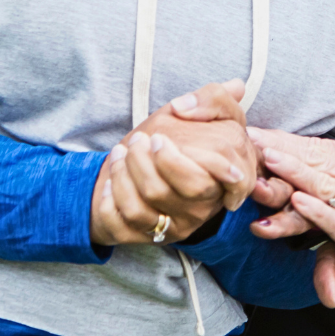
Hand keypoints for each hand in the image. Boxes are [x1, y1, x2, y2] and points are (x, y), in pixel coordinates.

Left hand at [89, 80, 257, 246]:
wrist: (158, 164)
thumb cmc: (188, 137)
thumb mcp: (211, 111)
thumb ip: (215, 99)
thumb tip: (189, 105)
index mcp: (225, 178)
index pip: (214, 181)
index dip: (180, 163)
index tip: (159, 139)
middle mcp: (204, 206)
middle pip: (173, 191)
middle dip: (146, 162)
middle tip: (137, 140)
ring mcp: (179, 224)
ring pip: (144, 208)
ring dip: (124, 176)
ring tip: (120, 152)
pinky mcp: (153, 236)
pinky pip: (124, 225)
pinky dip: (110, 200)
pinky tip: (109, 180)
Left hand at [244, 130, 334, 305]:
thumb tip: (318, 173)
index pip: (323, 147)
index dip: (289, 140)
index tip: (259, 131)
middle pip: (319, 160)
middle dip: (282, 149)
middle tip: (251, 138)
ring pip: (326, 185)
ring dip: (295, 172)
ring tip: (269, 161)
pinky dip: (318, 211)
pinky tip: (299, 201)